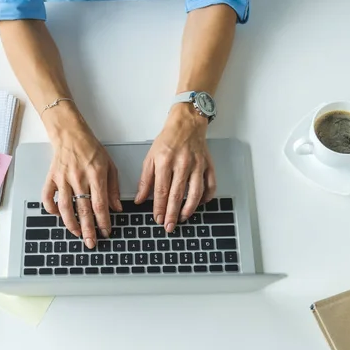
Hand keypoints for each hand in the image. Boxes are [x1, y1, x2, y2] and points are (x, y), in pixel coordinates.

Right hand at [42, 122, 122, 248]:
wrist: (70, 134)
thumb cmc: (91, 149)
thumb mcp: (109, 165)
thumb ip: (113, 188)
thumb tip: (117, 208)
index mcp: (96, 175)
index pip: (100, 204)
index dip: (103, 221)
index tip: (106, 232)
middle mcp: (79, 178)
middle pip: (83, 209)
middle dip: (88, 229)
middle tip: (91, 243)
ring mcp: (63, 178)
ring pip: (65, 207)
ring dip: (71, 224)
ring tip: (77, 234)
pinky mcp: (51, 177)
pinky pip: (48, 197)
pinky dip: (51, 209)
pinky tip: (58, 216)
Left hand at [135, 104, 215, 231]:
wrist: (187, 123)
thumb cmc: (167, 140)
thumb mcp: (150, 157)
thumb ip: (145, 180)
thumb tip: (139, 199)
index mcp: (165, 161)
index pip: (161, 190)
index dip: (159, 207)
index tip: (157, 219)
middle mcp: (182, 163)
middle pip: (177, 194)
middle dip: (172, 213)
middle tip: (169, 226)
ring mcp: (197, 165)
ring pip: (195, 192)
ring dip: (189, 208)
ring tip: (183, 218)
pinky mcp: (208, 165)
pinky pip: (210, 184)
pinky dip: (207, 196)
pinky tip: (200, 204)